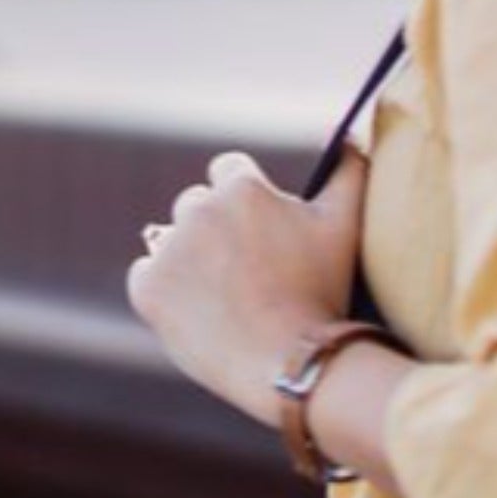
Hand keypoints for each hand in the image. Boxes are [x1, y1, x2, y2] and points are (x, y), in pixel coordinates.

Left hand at [126, 146, 368, 428]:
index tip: (259, 230)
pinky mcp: (147, 288)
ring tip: (225, 295)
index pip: (228, 170)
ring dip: (191, 258)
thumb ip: (349, 170)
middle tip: (249, 271)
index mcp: (241, 188)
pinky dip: (168, 290)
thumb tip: (346, 133)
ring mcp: (168, 250)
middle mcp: (197, 209)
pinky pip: (147, 275)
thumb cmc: (323, 293)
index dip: (246, 200)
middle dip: (217, 229)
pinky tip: (201, 310)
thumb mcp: (346, 226)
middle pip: (197, 205)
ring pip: (172, 241)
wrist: (291, 364)